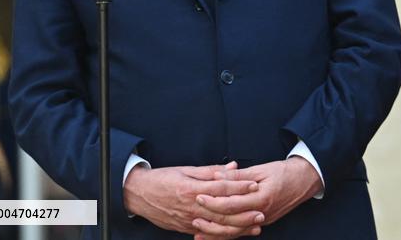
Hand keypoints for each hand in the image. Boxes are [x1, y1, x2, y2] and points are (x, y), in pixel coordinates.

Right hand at [123, 162, 260, 235]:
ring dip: (238, 228)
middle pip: (222, 212)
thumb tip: (233, 166)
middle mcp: (191, 206)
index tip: (255, 184)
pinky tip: (235, 234)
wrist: (139, 194)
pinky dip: (223, 234)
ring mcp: (188, 220)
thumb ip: (211, 171)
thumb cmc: (163, 179)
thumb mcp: (186, 170)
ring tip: (254, 226)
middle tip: (262, 211)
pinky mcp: (185, 228)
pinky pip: (207, 233)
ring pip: (217, 226)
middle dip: (243, 213)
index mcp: (192, 188)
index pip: (220, 188)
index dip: (239, 186)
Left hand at [192, 157, 322, 238]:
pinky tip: (215, 235)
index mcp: (261, 198)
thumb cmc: (284, 172)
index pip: (232, 204)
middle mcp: (262, 213)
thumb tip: (217, 176)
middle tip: (193, 215)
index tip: (198, 196)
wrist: (305, 180)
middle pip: (231, 222)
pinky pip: (243, 232)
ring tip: (198, 231)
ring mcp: (264, 220)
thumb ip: (238, 176)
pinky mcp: (264, 222)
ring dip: (216, 233)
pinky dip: (228, 235)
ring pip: (236, 232)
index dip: (213, 201)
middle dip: (210, 220)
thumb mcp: (261, 169)